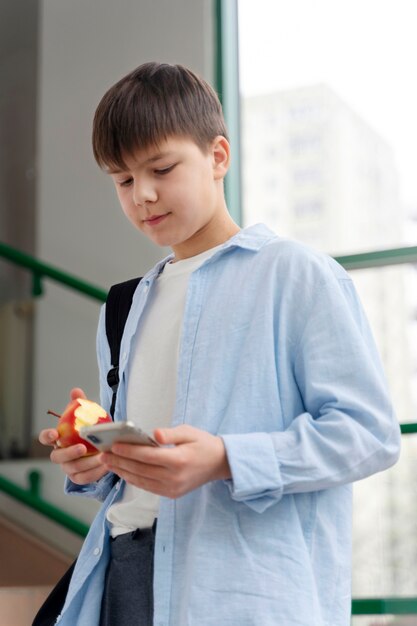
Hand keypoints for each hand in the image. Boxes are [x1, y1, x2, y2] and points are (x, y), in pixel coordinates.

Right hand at [38, 387, 108, 484]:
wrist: (99, 445)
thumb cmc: (88, 429)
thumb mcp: (85, 415)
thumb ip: (79, 404)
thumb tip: (76, 391)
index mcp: (57, 439)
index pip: (45, 438)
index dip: (47, 436)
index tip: (54, 433)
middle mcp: (59, 455)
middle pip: (57, 457)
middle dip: (69, 453)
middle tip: (83, 447)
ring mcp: (68, 468)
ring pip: (73, 468)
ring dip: (87, 463)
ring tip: (101, 456)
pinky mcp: (78, 477)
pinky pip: (85, 478)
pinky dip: (95, 472)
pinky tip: (106, 465)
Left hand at [101, 424, 230, 497]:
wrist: (219, 464)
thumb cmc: (203, 443)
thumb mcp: (189, 432)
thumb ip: (170, 434)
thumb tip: (153, 434)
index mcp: (179, 460)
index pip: (147, 456)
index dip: (128, 451)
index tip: (113, 445)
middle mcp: (174, 477)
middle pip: (140, 470)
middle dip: (119, 461)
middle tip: (103, 454)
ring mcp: (172, 488)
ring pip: (141, 481)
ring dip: (122, 472)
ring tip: (108, 463)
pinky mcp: (171, 494)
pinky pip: (147, 487)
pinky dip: (133, 479)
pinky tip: (123, 471)